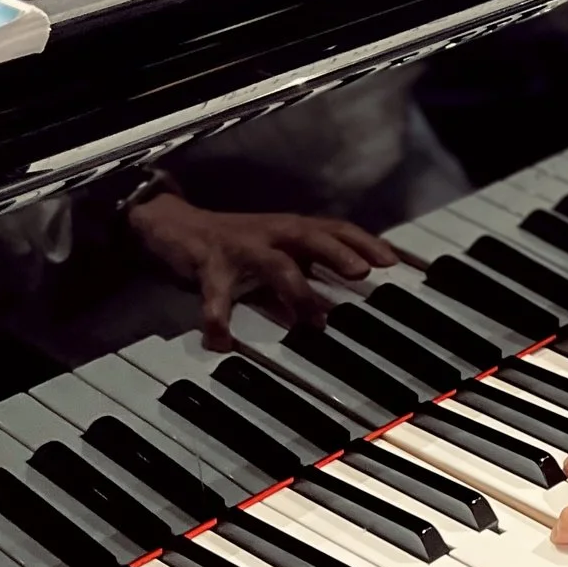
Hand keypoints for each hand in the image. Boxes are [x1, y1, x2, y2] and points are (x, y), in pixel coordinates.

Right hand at [127, 192, 396, 350]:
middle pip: (311, 236)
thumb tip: (349, 296)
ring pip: (274, 263)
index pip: (335, 228)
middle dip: (338, 253)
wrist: (176, 225)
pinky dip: (218, 319)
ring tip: (312, 320)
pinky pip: (215, 294)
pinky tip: (222, 342)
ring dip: (296, 290)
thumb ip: (310, 269)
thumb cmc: (238, 243)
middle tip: (362, 272)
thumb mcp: (279, 251)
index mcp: (292, 229)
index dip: (363, 241)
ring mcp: (241, 247)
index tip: (390, 260)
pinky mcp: (208, 263)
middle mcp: (271, 233)